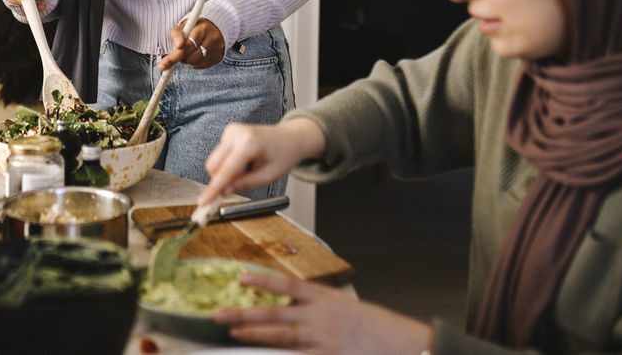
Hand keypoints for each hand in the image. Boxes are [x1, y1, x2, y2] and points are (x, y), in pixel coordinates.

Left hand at [158, 19, 224, 70]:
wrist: (215, 28)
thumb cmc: (195, 27)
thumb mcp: (184, 26)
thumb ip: (177, 34)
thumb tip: (177, 45)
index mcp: (202, 29)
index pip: (186, 46)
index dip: (173, 56)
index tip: (162, 65)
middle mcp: (212, 39)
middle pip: (189, 57)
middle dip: (179, 57)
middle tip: (175, 54)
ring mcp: (216, 50)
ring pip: (194, 63)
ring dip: (187, 59)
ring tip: (189, 50)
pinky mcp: (218, 58)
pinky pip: (200, 66)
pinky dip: (194, 62)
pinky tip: (196, 53)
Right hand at [198, 119, 325, 205]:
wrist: (290, 138)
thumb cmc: (283, 155)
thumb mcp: (269, 176)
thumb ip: (245, 184)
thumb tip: (224, 192)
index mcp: (249, 143)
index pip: (226, 170)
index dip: (213, 188)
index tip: (203, 201)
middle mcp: (236, 133)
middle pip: (213, 165)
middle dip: (220, 180)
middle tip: (237, 187)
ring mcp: (231, 131)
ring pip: (214, 161)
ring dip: (226, 172)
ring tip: (248, 169)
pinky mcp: (228, 132)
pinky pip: (219, 155)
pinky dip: (229, 163)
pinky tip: (245, 161)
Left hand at [215, 273, 432, 353]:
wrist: (401, 343)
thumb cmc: (374, 325)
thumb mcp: (344, 306)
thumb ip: (316, 306)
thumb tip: (287, 305)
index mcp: (324, 298)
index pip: (286, 286)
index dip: (261, 282)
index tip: (240, 279)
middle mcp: (320, 316)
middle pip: (274, 314)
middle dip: (244, 315)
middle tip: (220, 315)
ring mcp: (322, 339)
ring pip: (279, 337)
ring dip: (254, 336)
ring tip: (233, 334)